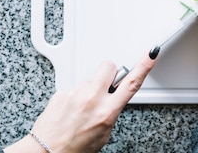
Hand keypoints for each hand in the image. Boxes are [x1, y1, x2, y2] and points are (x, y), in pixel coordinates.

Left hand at [4, 49, 158, 152]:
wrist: (46, 152)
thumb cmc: (74, 148)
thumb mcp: (104, 133)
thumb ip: (111, 111)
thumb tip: (112, 98)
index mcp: (106, 112)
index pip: (131, 83)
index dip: (144, 66)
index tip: (151, 54)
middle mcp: (91, 99)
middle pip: (109, 66)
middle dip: (110, 73)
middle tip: (106, 88)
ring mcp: (75, 94)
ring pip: (90, 78)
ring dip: (90, 89)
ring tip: (82, 108)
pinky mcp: (61, 92)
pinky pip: (75, 87)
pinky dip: (75, 97)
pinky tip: (71, 110)